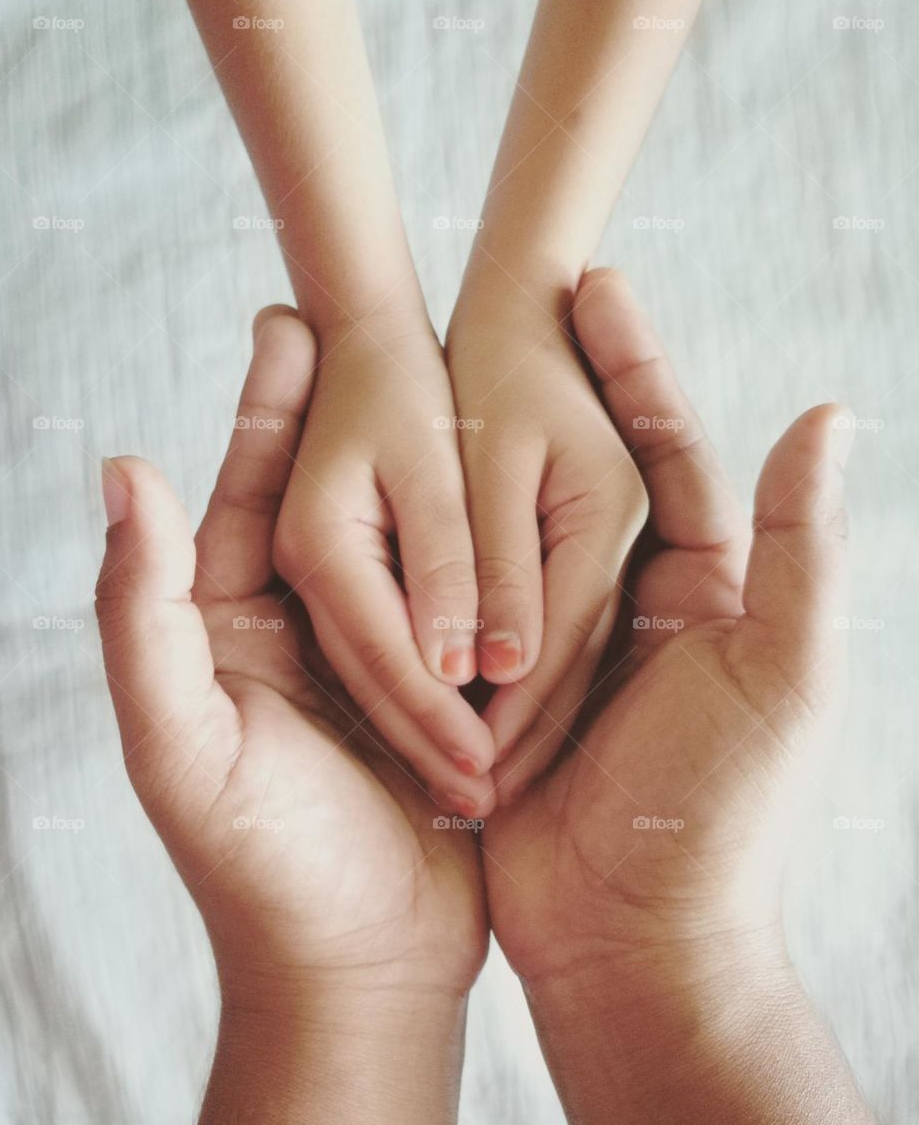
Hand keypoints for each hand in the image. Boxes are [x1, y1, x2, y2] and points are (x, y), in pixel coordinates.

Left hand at [95, 309, 487, 1120]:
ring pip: (408, 545)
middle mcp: (307, 630)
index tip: (290, 322)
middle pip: (332, 502)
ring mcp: (385, 655)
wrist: (364, 968)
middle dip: (350, 412)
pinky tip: (517, 487)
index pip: (248, 494)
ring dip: (430, 470)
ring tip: (460, 375)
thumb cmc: (259, 864)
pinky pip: (466, 605)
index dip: (266, 410)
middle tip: (378, 318)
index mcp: (235, 626)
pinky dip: (488, 550)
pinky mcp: (452, 688)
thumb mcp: (182, 739)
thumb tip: (122, 469)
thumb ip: (142, 609)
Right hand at [484, 270, 852, 987]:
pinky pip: (466, 606)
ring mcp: (556, 641)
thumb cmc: (719, 811)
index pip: (667, 449)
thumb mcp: (781, 671)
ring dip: (485, 457)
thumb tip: (826, 412)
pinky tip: (404, 484)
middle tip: (509, 301)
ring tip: (442, 367)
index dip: (635, 366)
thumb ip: (798, 547)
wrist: (631, 944)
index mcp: (701, 587)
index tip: (594, 286)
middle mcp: (627, 603)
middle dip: (551, 388)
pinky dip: (440, 552)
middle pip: (586, 476)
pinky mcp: (495, 687)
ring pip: (515, 532)